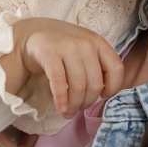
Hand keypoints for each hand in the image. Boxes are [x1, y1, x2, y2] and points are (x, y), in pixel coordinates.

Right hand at [3, 18, 123, 118]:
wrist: (31, 34)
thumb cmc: (61, 46)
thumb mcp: (84, 48)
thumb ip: (96, 63)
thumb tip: (105, 92)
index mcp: (98, 42)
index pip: (116, 69)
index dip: (113, 87)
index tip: (103, 96)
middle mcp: (85, 43)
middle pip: (94, 83)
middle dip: (87, 102)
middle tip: (79, 108)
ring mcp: (67, 47)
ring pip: (78, 86)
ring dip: (74, 105)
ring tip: (68, 112)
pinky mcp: (49, 54)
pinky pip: (59, 82)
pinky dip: (61, 99)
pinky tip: (60, 108)